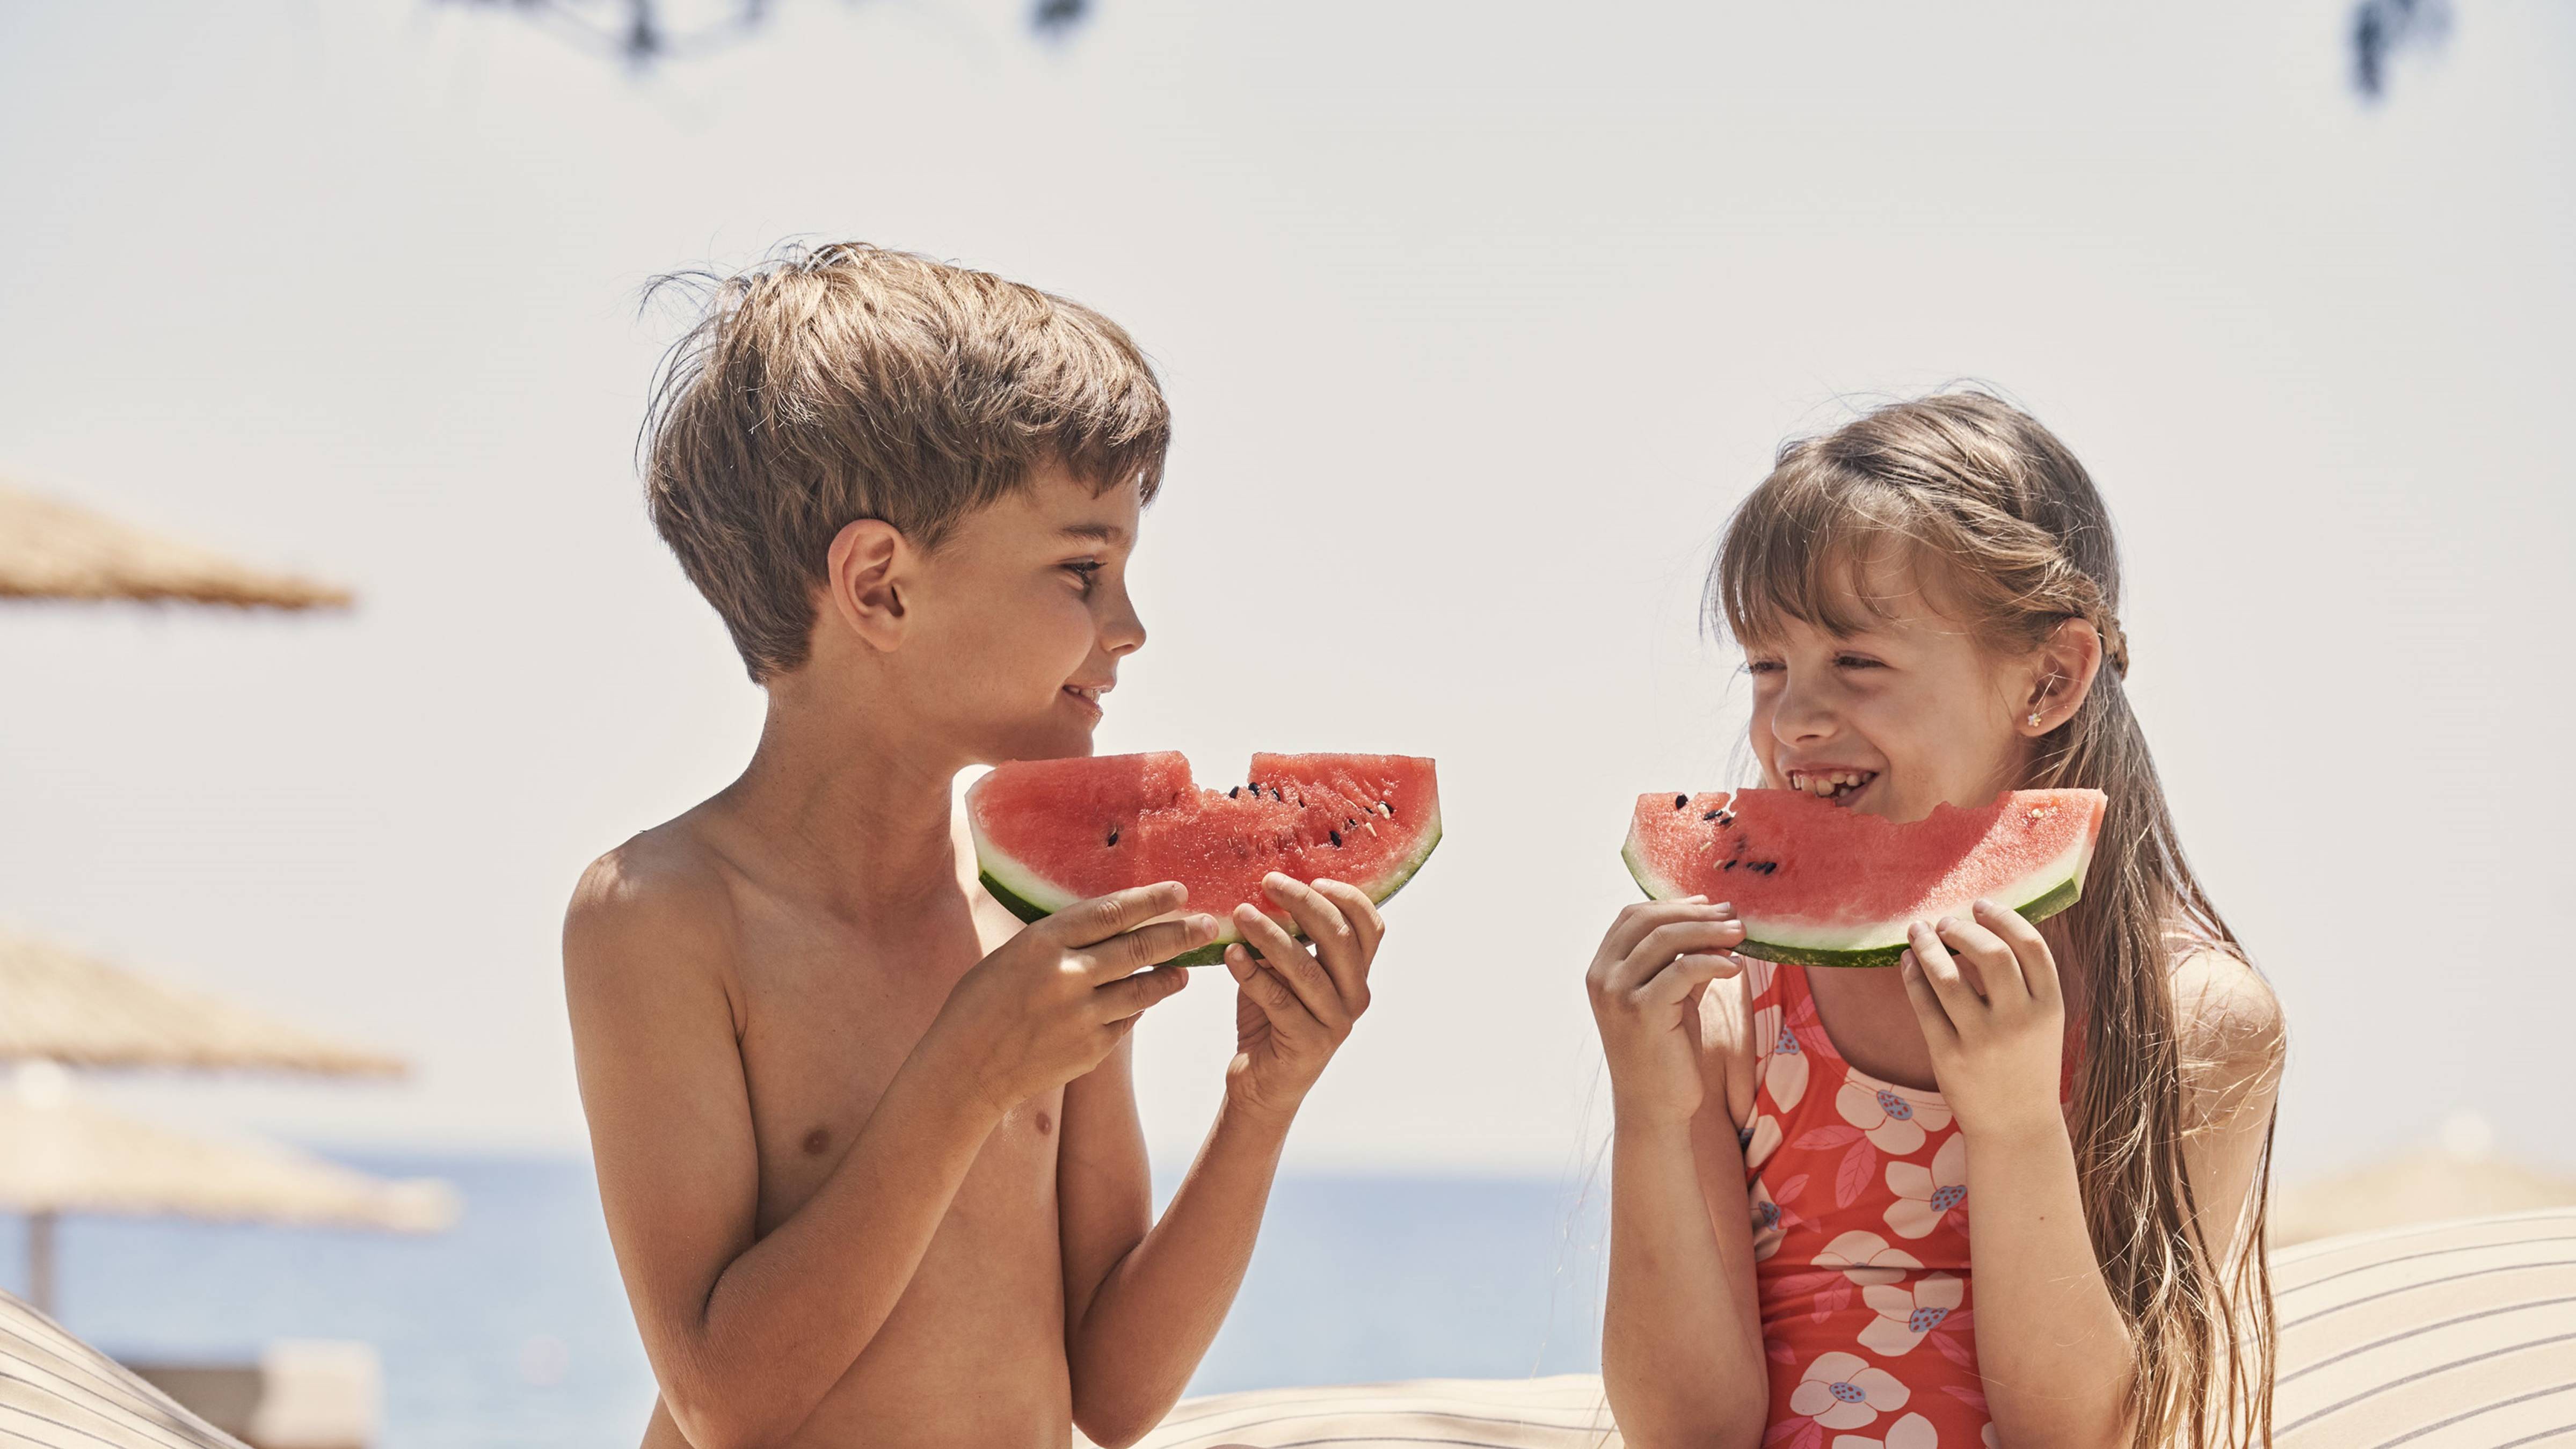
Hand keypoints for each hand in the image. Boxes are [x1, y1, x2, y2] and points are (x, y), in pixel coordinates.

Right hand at [931, 883, 1214, 1117]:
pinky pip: (1128, 1020)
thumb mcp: (1014, 954)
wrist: (965, 1067)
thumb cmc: (983, 1002)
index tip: (1179, 892)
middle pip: (1140, 946)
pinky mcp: (1092, 1048)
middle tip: (1208, 925)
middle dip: (1181, 933)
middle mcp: (1068, 974)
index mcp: (1043, 942)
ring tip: (1186, 969)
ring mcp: (1082, 1014)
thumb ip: (1061, 940)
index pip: (1111, 912)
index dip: (1150, 900)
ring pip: (1145, 987)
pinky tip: (1142, 1001)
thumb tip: (1113, 923)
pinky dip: (1138, 1008)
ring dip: (1171, 976)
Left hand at [1221, 873, 1380, 1121]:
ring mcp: (1335, 1023)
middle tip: (1268, 882)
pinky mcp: (1308, 1045)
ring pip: (1306, 968)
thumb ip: (1288, 938)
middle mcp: (1355, 997)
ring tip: (1240, 912)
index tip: (1313, 878)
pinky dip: (1251, 973)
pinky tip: (1231, 954)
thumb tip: (1267, 891)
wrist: (1261, 1084)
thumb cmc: (1272, 1018)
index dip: (1348, 898)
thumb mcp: (1284, 972)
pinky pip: (1278, 1000)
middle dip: (1303, 903)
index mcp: (1356, 975)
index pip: (1370, 928)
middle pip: (1340, 939)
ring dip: (1270, 935)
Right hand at [1586, 899, 1744, 1127]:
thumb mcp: (1668, 998)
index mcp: (1601, 969)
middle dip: (1696, 914)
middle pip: (1649, 921)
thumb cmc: (1665, 1053)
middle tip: (1734, 916)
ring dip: (1710, 932)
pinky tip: (1735, 967)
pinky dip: (1713, 961)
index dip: (1673, 905)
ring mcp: (1617, 993)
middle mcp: (1602, 977)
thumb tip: (1713, 924)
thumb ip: (1678, 962)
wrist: (1654, 1108)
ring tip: (1741, 935)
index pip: (1633, 916)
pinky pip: (1683, 970)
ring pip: (1667, 940)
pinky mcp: (1642, 1012)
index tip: (1709, 905)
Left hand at [1899, 899, 2067, 1142]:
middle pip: (1990, 953)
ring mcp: (1983, 1040)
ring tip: (1918, 932)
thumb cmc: (2026, 1064)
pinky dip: (1912, 975)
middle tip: (1945, 922)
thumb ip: (2025, 981)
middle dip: (1961, 929)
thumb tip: (1985, 923)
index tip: (1979, 905)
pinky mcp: (1949, 1056)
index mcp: (2049, 1007)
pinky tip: (1908, 962)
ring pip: (1948, 976)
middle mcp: (2019, 1021)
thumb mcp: (2043, 1022)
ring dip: (1927, 945)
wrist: (2017, 1127)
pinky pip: (1924, 1004)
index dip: (2003, 917)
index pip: (2030, 945)